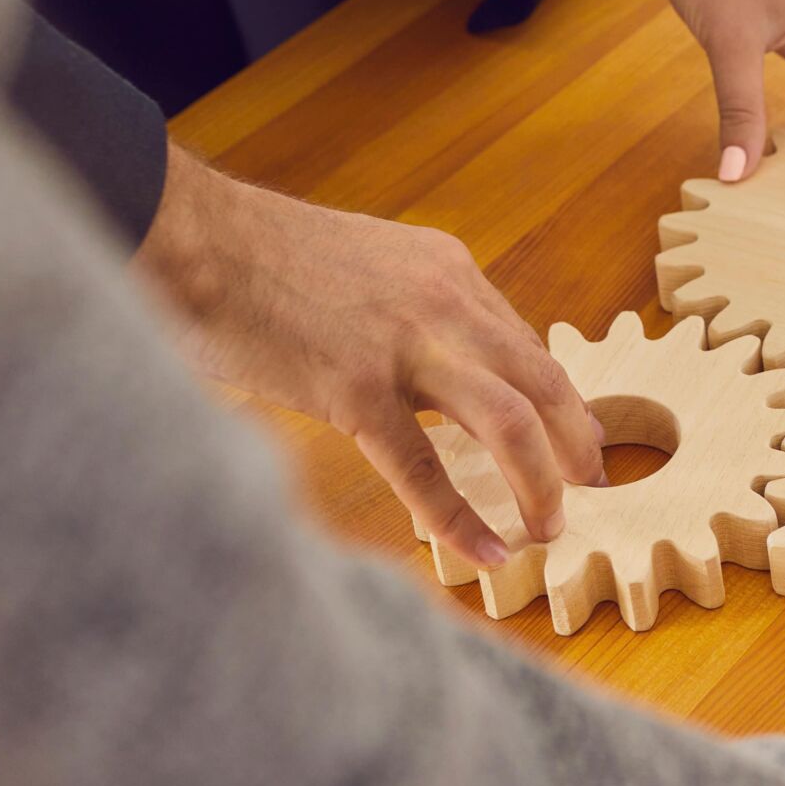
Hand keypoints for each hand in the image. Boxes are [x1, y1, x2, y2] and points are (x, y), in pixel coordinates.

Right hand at [136, 146, 601, 565]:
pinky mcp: (356, 389)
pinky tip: (485, 549)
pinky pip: (424, 467)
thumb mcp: (365, 263)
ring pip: (511, 420)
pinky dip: (461, 516)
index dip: (556, 399)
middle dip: (578, 440)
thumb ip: (406, 308)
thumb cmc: (257, 255)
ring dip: (541, 481)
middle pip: (545, 381)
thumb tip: (426, 370)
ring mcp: (406, 347)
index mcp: (448, 270)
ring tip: (549, 526)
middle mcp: (446, 303)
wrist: (195, 236)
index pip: (524, 345)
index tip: (573, 437)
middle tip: (589, 486)